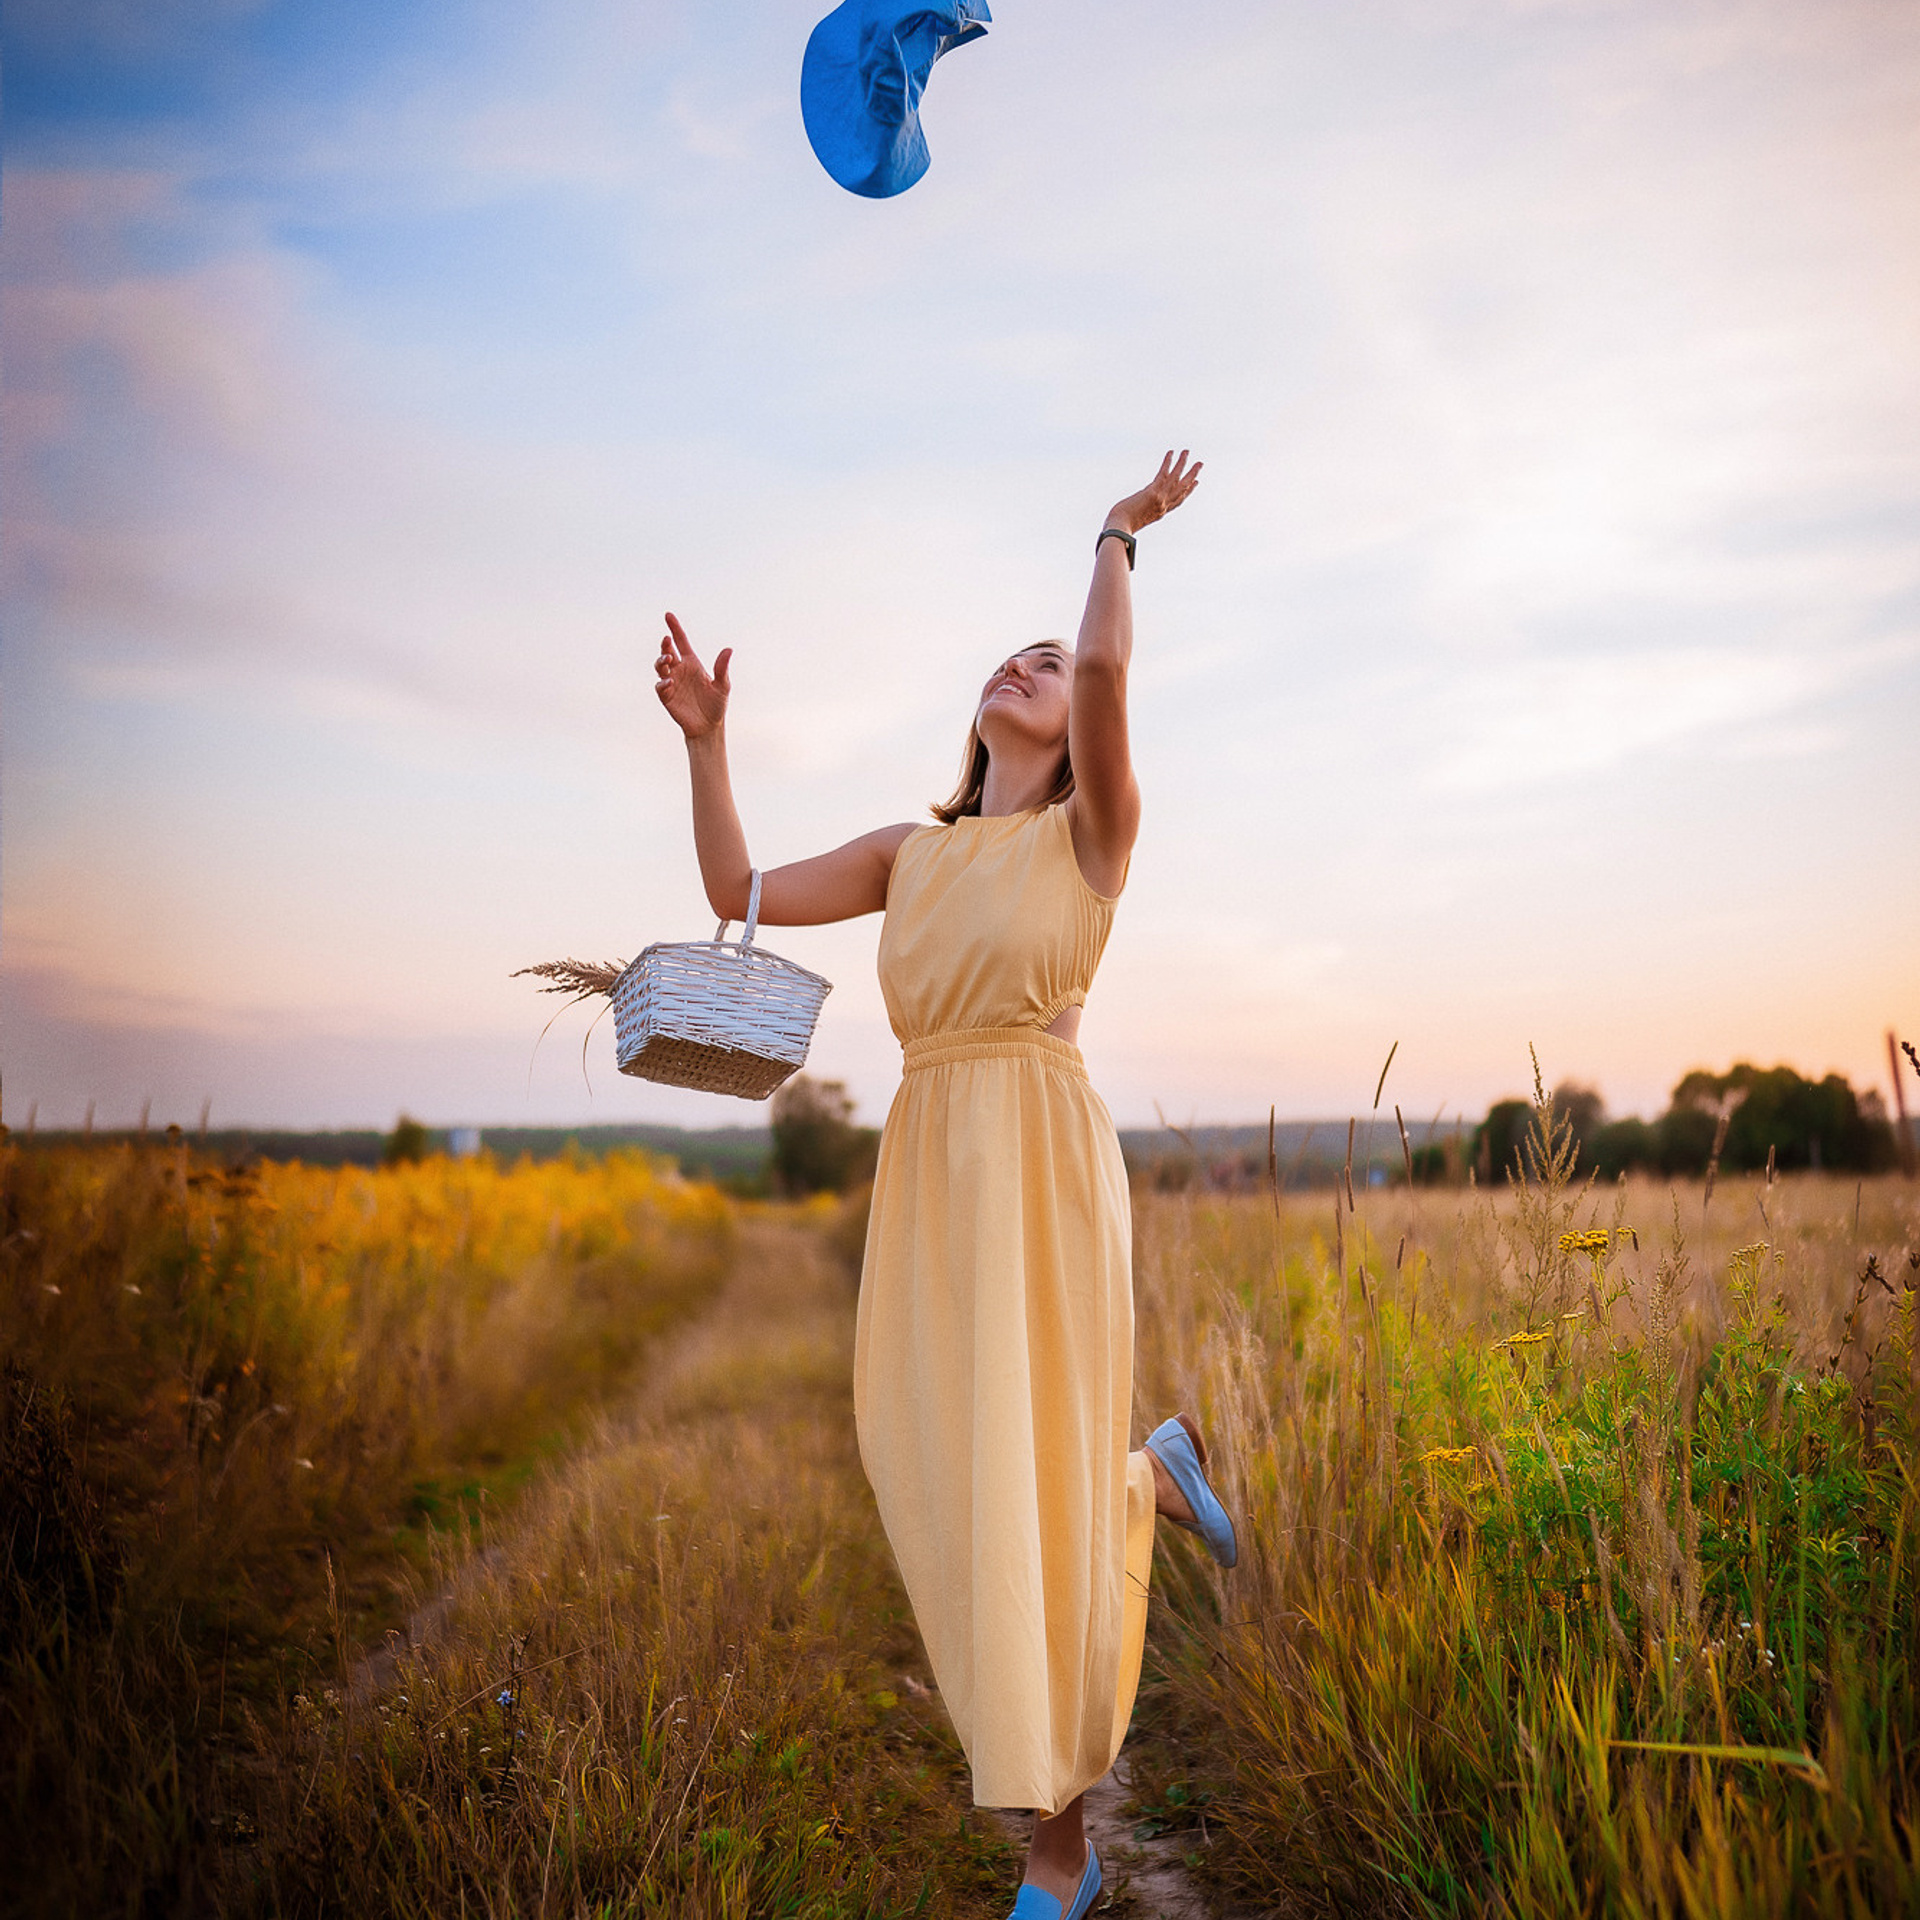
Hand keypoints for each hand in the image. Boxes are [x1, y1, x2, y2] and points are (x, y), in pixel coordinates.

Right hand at [654, 612, 731, 741]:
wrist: (709, 727)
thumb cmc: (716, 705)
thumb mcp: (723, 686)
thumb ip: (722, 668)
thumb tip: (729, 649)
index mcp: (692, 664)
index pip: (681, 642)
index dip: (675, 628)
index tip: (668, 615)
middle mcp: (680, 670)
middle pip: (667, 651)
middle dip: (665, 645)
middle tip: (667, 642)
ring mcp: (672, 682)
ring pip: (660, 666)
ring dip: (661, 661)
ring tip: (668, 659)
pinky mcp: (667, 697)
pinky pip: (660, 686)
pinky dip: (663, 683)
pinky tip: (670, 682)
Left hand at [1106, 449, 1202, 536]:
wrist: (1119, 528)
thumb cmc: (1122, 525)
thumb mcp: (1135, 519)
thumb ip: (1140, 513)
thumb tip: (1133, 511)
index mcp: (1160, 513)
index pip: (1179, 500)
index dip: (1189, 490)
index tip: (1196, 482)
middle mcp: (1163, 506)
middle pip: (1183, 488)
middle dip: (1192, 475)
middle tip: (1200, 463)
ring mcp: (1159, 499)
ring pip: (1175, 478)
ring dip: (1182, 463)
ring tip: (1186, 451)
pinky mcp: (1152, 493)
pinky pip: (1163, 474)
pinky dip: (1167, 462)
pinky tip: (1171, 452)